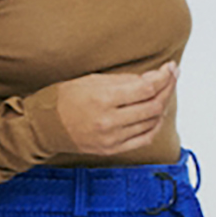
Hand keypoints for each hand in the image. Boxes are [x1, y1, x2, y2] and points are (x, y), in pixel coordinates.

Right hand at [52, 63, 178, 156]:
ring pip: (152, 122)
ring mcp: (112, 138)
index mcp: (103, 100)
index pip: (147, 89)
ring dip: (163, 105)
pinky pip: (144, 138)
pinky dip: (155, 125)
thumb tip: (154, 77)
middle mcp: (109, 121)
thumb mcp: (92, 80)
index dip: (164, 77)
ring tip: (165, 92)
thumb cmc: (64, 99)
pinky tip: (157, 113)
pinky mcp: (112, 149)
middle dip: (168, 88)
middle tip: (172, 76)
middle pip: (154, 105)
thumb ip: (125, 80)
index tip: (170, 68)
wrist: (43, 126)